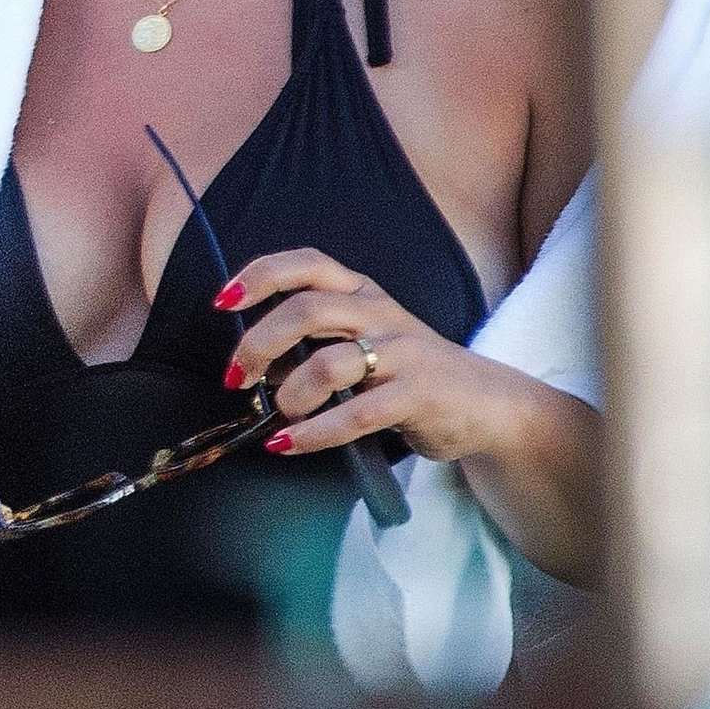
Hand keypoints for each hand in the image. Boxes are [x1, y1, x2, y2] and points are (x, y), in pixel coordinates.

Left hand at [219, 248, 530, 464]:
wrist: (487, 404)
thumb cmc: (408, 372)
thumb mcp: (364, 340)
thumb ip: (314, 341)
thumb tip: (254, 364)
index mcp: (361, 291)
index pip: (307, 264)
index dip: (260, 275)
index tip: (222, 300)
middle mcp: (380, 312)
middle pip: (307, 309)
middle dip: (260, 343)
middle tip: (237, 377)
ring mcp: (402, 353)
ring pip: (329, 363)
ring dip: (290, 395)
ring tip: (279, 417)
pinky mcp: (418, 395)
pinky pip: (355, 414)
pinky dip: (313, 433)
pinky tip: (288, 444)